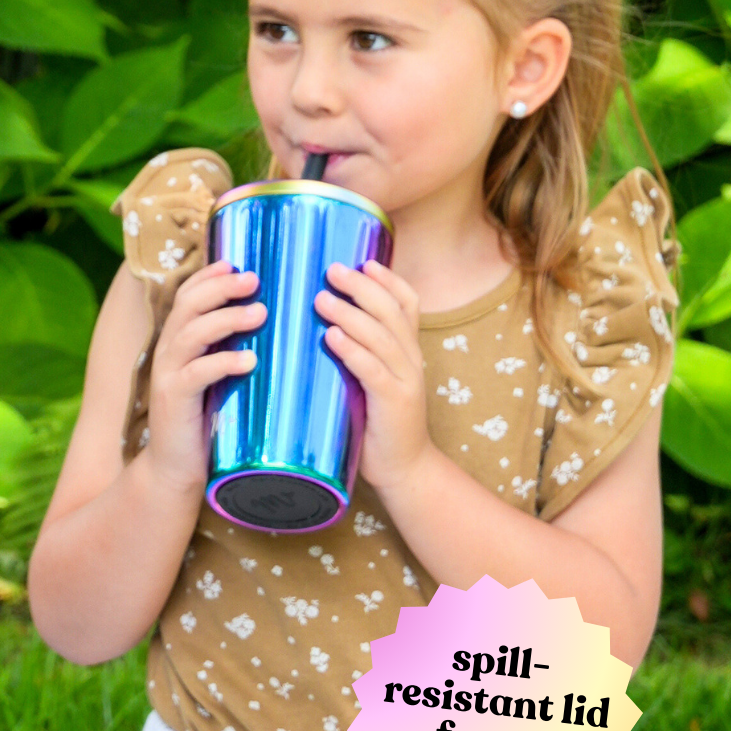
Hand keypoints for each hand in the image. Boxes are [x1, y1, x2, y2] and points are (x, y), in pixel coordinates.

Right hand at [146, 261, 264, 492]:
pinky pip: (196, 373)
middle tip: (254, 278)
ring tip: (260, 312)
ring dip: (227, 318)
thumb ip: (233, 352)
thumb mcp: (218, 379)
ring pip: (192, 333)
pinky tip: (249, 360)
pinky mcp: (173, 399)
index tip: (237, 261)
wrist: (175, 468)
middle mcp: (168, 350)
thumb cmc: (206, 421)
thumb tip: (279, 329)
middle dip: (220, 287)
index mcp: (178, 341)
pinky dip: (223, 362)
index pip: (187, 295)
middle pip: (188, 305)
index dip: (209, 275)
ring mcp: (168, 374)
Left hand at [315, 260, 431, 492]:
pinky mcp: (394, 403)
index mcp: (408, 350)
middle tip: (331, 269)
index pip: (407, 303)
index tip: (362, 261)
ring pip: (381, 337)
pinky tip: (332, 338)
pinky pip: (374, 371)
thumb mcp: (372, 379)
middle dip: (361, 287)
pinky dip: (353, 351)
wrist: (404, 469)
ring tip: (321, 299)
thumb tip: (318, 323)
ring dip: (350, 314)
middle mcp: (411, 359)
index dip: (387, 279)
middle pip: (391, 312)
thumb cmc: (377, 421)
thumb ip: (357, 352)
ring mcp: (406, 380)